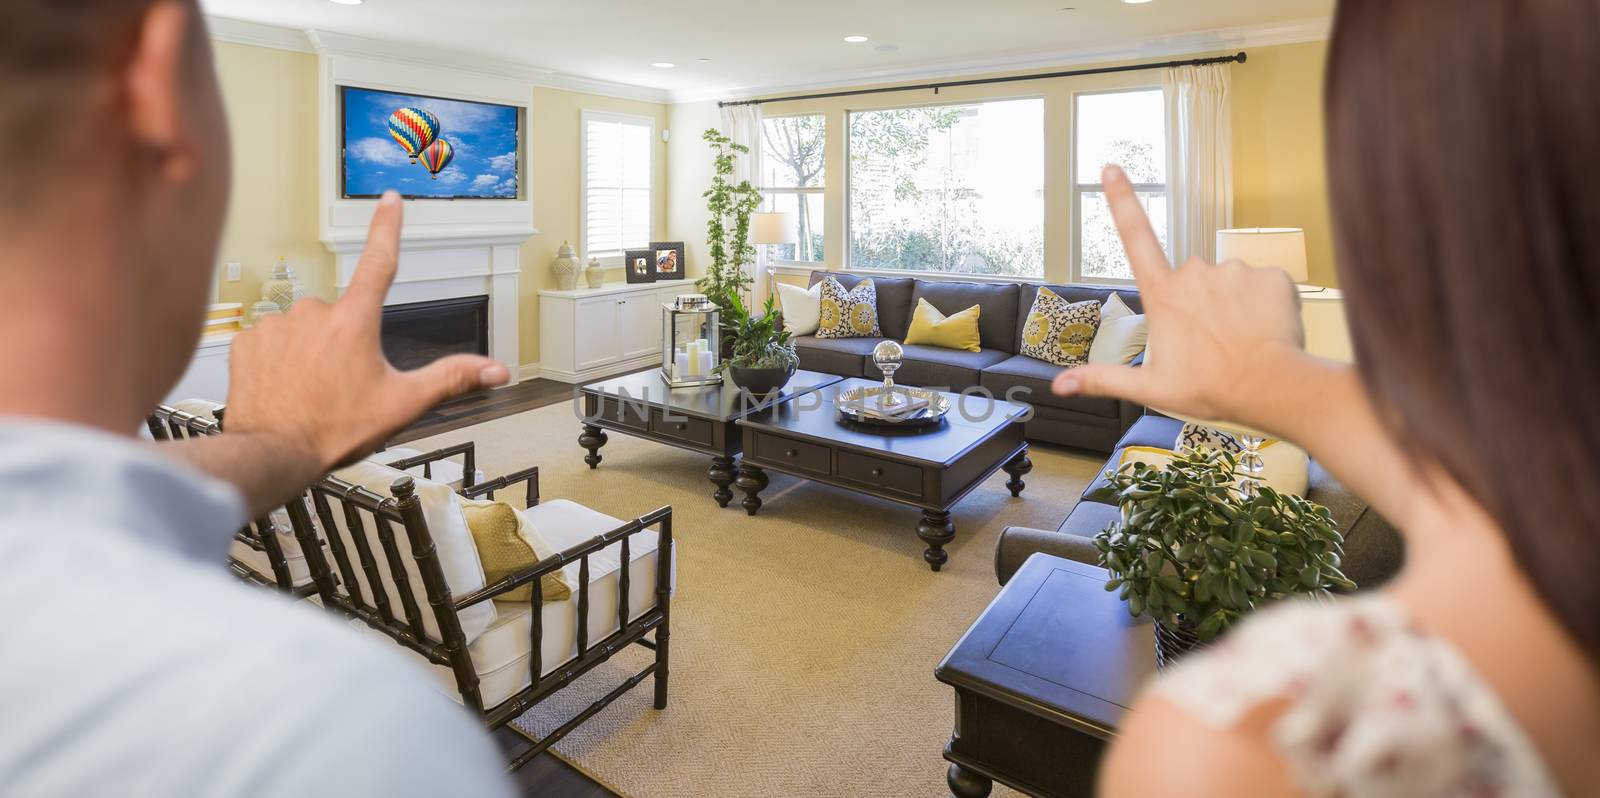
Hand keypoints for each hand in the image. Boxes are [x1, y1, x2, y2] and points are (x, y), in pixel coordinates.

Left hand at [224, 192, 508, 469]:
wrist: (271, 454)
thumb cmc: (333, 431)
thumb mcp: (403, 405)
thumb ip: (451, 379)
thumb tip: (495, 370)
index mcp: (355, 321)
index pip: (378, 261)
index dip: (387, 228)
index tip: (389, 200)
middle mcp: (314, 313)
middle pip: (342, 315)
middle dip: (345, 342)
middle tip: (343, 385)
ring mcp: (277, 325)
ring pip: (305, 329)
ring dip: (311, 352)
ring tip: (312, 391)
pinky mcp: (248, 341)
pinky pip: (272, 342)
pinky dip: (280, 361)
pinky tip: (285, 387)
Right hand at [1053, 165, 1307, 430]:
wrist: (1271, 387)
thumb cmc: (1210, 388)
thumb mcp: (1150, 387)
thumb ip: (1102, 380)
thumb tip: (1059, 385)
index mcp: (1163, 295)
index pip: (1135, 238)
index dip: (1122, 201)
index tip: (1112, 169)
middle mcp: (1195, 273)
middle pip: (1193, 280)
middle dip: (1201, 304)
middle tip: (1211, 343)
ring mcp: (1234, 272)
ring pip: (1230, 284)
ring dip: (1235, 306)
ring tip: (1240, 341)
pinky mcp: (1270, 276)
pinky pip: (1265, 286)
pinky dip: (1266, 307)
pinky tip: (1265, 332)